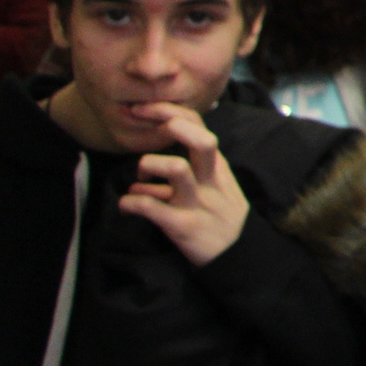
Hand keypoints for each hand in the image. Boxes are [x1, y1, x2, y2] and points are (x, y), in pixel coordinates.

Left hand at [120, 106, 250, 265]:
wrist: (238, 257)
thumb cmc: (222, 217)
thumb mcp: (218, 186)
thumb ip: (196, 168)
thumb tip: (158, 156)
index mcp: (216, 167)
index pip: (200, 127)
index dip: (171, 112)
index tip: (145, 109)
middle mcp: (210, 180)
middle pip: (201, 140)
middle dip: (171, 124)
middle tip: (143, 121)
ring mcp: (198, 202)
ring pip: (175, 168)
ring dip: (148, 167)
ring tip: (139, 180)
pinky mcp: (183, 226)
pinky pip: (150, 207)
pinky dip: (130, 203)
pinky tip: (126, 206)